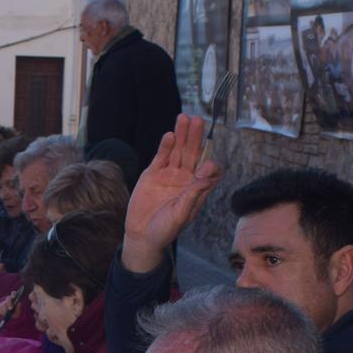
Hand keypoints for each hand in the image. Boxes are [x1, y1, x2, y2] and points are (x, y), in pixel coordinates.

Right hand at [122, 114, 221, 272]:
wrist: (142, 235)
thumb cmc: (165, 230)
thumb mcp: (181, 215)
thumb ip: (193, 195)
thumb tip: (207, 176)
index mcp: (196, 190)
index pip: (208, 171)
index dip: (210, 166)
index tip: (206, 165)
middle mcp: (185, 179)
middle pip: (193, 154)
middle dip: (196, 137)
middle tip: (198, 120)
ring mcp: (169, 175)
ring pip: (177, 151)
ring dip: (182, 135)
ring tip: (184, 117)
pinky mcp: (152, 174)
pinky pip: (161, 157)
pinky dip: (165, 146)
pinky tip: (170, 135)